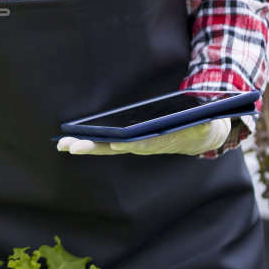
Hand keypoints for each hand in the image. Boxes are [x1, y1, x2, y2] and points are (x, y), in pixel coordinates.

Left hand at [56, 118, 230, 155]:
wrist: (199, 135)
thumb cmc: (201, 126)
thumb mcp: (206, 125)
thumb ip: (204, 125)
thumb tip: (205, 121)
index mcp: (162, 142)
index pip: (144, 144)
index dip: (132, 143)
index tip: (116, 143)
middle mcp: (143, 147)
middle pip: (116, 147)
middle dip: (94, 146)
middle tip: (72, 147)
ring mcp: (134, 145)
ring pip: (105, 146)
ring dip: (85, 144)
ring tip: (62, 145)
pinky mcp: (128, 141)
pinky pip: (105, 142)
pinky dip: (88, 141)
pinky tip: (69, 141)